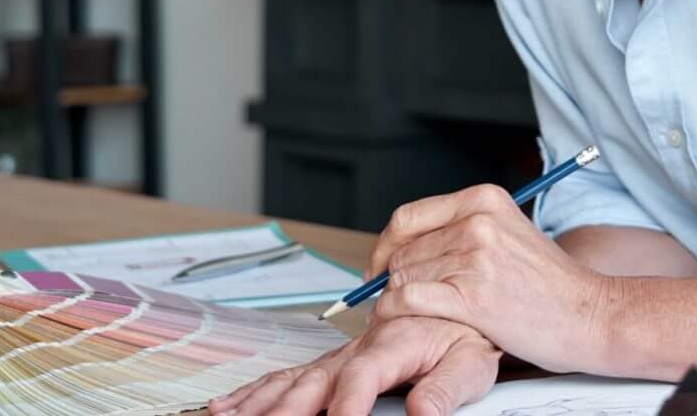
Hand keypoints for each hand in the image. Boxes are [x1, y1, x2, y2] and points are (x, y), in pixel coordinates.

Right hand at [209, 316, 499, 415]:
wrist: (468, 294)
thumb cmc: (472, 329)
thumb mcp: (472, 361)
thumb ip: (447, 386)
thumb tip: (422, 411)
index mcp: (392, 343)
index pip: (360, 378)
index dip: (345, 405)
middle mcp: (361, 346)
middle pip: (312, 380)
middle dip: (282, 408)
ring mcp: (345, 353)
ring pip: (294, 377)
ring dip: (258, 399)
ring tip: (223, 414)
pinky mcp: (340, 359)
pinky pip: (294, 372)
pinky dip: (261, 389)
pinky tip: (232, 403)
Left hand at [369, 185, 617, 373]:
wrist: (589, 314)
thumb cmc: (550, 284)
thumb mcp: (507, 233)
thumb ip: (461, 229)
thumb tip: (404, 245)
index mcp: (484, 199)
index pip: (408, 217)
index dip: (384, 246)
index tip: (379, 267)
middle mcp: (478, 221)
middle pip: (402, 250)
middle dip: (391, 279)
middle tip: (393, 300)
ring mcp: (475, 257)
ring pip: (403, 276)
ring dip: (394, 300)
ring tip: (405, 316)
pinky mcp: (472, 296)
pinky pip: (409, 301)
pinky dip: (395, 313)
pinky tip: (401, 322)